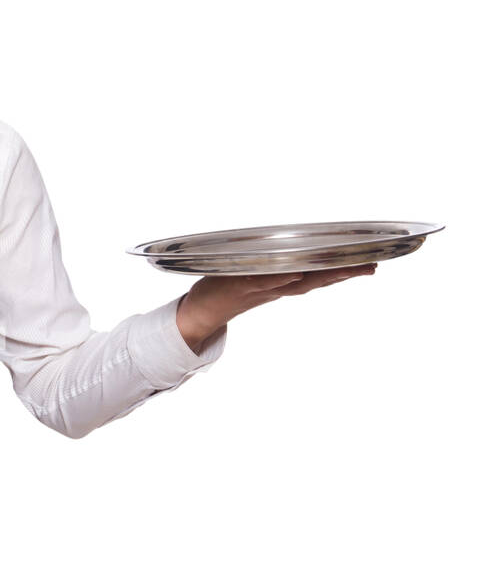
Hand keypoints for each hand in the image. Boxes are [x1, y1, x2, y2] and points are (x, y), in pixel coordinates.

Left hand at [176, 263, 377, 351]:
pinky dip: (278, 277)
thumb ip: (275, 270)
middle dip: (344, 273)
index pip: (319, 275)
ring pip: (294, 281)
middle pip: (315, 279)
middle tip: (371, 266)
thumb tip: (295, 258)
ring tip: (344, 267)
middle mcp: (276, 287)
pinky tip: (294, 271)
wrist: (199, 313)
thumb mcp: (256, 278)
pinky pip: (261, 281)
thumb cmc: (227, 290)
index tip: (372, 263)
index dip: (345, 271)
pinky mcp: (238, 286)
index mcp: (282, 283)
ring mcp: (259, 288)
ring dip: (319, 275)